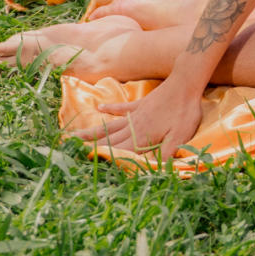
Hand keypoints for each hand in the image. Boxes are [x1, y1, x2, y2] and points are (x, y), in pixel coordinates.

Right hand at [69, 73, 206, 162]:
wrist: (185, 83)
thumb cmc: (184, 112)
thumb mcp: (179, 137)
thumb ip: (164, 155)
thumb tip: (152, 172)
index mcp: (141, 137)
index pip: (118, 151)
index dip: (100, 157)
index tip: (80, 162)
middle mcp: (133, 126)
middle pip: (108, 139)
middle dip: (88, 147)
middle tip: (68, 150)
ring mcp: (135, 114)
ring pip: (109, 125)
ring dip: (93, 132)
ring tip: (75, 134)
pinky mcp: (140, 104)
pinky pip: (121, 108)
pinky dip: (110, 108)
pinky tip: (99, 108)